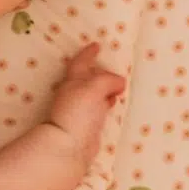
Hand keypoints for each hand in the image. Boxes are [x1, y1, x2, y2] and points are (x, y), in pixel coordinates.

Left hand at [48, 43, 125, 164]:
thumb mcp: (93, 88)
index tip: (96, 45)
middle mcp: (75, 92)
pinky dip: (106, 101)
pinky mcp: (87, 122)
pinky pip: (99, 106)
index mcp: (73, 80)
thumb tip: (119, 82)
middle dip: (99, 71)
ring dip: (105, 87)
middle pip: (88, 76)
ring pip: (94, 92)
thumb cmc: (78, 112)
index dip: (88, 53)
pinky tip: (114, 103)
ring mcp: (81, 108)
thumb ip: (107, 80)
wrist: (69, 144)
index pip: (81, 62)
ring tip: (119, 86)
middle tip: (113, 68)